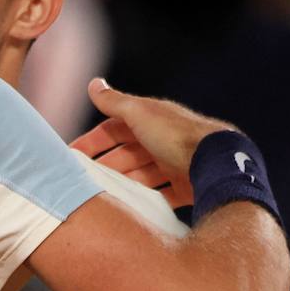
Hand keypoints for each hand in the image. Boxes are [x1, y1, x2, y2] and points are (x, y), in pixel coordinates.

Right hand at [70, 78, 233, 207]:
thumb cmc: (176, 134)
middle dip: (105, 165)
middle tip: (84, 180)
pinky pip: (162, 194)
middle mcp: (163, 141)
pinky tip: (131, 207)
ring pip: (141, 175)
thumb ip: (114, 101)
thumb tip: (93, 84)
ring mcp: (175, 164)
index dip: (93, 141)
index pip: (114, 129)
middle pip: (126, 154)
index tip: (72, 156)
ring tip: (103, 195)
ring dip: (123, 183)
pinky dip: (146, 200)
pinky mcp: (187, 187)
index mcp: (150, 121)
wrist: (217, 163)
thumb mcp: (139, 113)